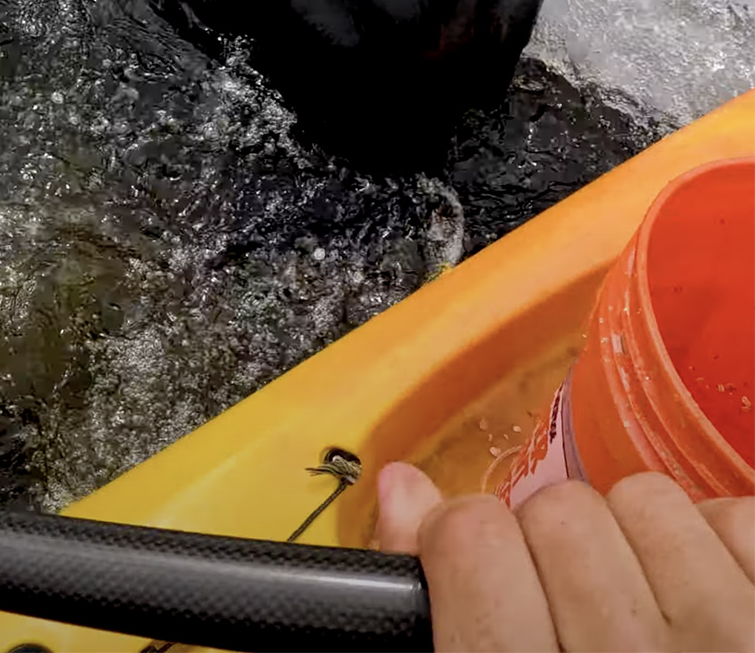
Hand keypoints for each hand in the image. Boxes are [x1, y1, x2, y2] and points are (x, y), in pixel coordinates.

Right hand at [376, 461, 754, 650]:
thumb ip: (441, 607)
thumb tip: (406, 491)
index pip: (471, 541)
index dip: (464, 547)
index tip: (479, 571)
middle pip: (556, 513)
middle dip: (552, 549)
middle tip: (569, 613)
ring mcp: (728, 644)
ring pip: (645, 501)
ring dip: (636, 541)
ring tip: (642, 611)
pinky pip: (736, 519)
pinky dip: (716, 550)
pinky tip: (701, 606)